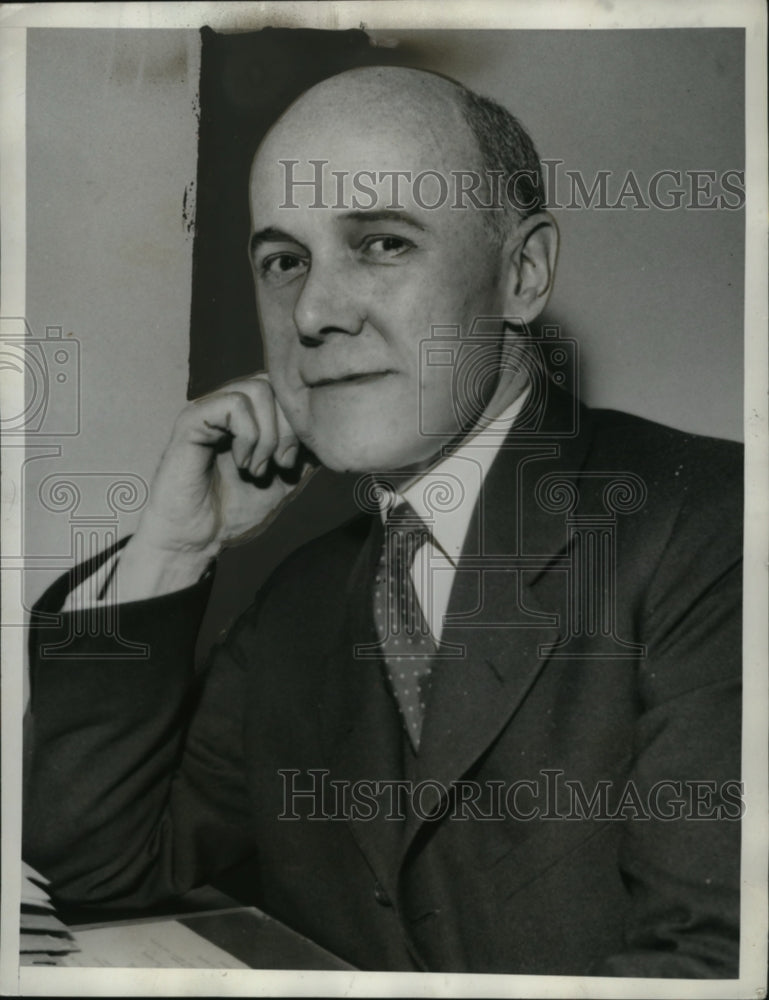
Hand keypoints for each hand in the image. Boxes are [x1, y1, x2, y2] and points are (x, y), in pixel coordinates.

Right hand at [116, 375, 314, 597]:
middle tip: (282, 464)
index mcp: (251, 415)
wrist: (198, 538)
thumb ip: (307, 453)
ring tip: (259, 468)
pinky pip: (234, 405)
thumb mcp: (285, 479)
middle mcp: (230, 404)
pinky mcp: (192, 419)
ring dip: (269, 434)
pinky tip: (242, 463)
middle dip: (291, 426)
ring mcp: (210, 408)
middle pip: (277, 382)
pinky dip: (248, 436)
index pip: (289, 388)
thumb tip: (335, 431)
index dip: (302, 420)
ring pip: (258, 388)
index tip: (297, 460)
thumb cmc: (235, 510)